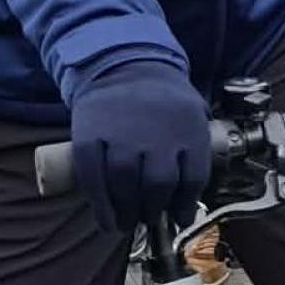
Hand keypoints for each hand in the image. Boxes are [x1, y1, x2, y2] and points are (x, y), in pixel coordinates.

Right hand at [69, 59, 211, 235]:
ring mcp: (121, 130)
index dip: (185, 205)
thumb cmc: (162, 98)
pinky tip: (106, 219)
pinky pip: (92, 176)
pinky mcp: (89, 133)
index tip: (177, 218)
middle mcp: (156, 129)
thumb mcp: (192, 113)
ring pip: (124, 183)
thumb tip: (186, 206)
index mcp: (188, 125)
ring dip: (126, 212)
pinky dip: (100, 204)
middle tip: (146, 219)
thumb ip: (195, 152)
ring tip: (126, 223)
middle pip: (158, 184)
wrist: (124, 61)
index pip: (193, 177)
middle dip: (153, 210)